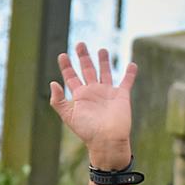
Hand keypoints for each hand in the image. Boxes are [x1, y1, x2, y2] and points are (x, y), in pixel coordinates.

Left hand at [49, 43, 136, 169]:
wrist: (107, 140)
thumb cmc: (87, 130)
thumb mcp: (68, 115)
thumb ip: (58, 100)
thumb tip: (53, 83)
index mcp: (79, 96)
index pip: (71, 77)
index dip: (66, 66)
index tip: (62, 55)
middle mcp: (93, 92)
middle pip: (87, 70)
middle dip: (83, 57)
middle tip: (80, 44)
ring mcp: (107, 93)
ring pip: (105, 72)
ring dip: (104, 61)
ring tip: (102, 50)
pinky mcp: (121, 96)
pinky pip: (126, 81)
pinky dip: (130, 73)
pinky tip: (132, 64)